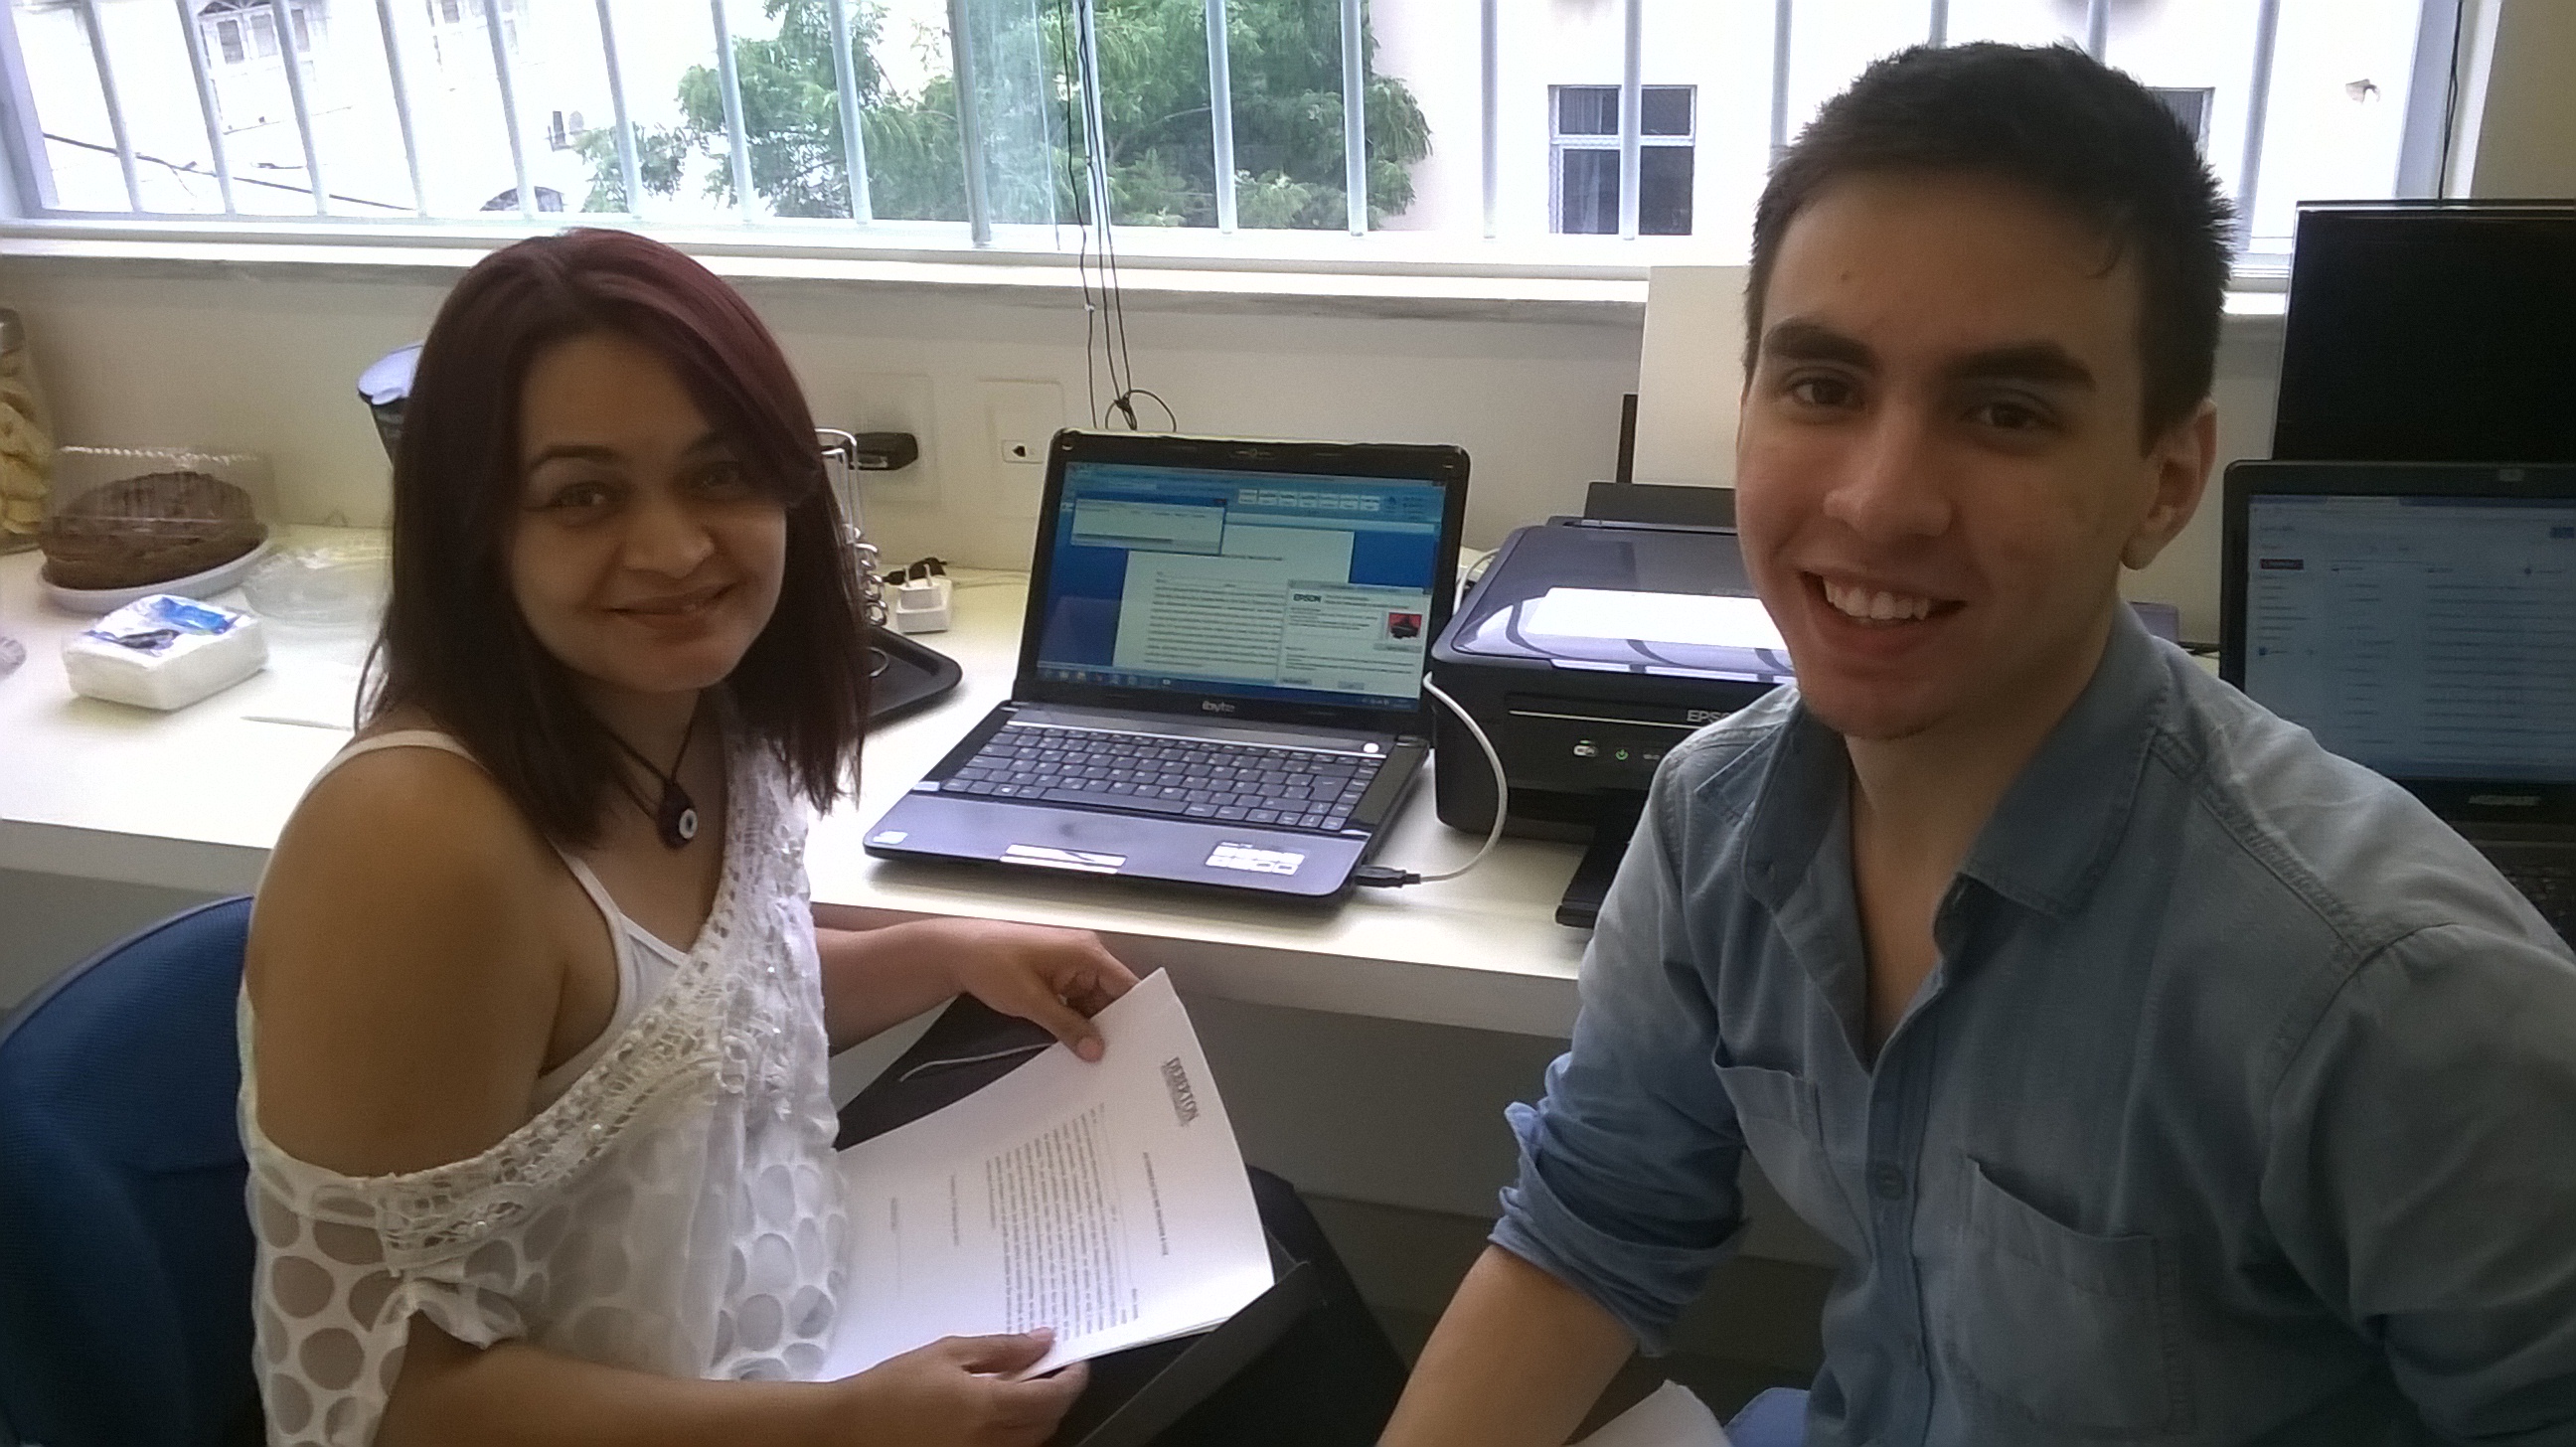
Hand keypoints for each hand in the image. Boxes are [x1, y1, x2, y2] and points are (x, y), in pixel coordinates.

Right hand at [831, 1330, 1088, 1446]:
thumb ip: (1001, 1348)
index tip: (1076, 1362)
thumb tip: (1041, 1340)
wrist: (852, 1424)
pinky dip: (1016, 1431)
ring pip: (1031, 1440)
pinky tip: (1000, 1409)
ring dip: (1039, 1415)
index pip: (1053, 1398)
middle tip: (1052, 1368)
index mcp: (988, 1408)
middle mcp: (990, 1440)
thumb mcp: (949, 1352)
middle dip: (1058, 1395)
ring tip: (1027, 1386)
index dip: (1072, 1379)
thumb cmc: (894, 1385)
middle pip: (1048, 1422)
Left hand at [933, 919, 1138, 1061]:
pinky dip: (1074, 1019)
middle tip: (1112, 1055)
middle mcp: (1082, 954)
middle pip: (1110, 995)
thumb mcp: (1032, 1001)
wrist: (958, 952)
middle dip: (1110, 1024)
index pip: (1126, 984)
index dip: (1136, 1013)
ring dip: (1089, 1024)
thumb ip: (1067, 1027)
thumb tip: (1094, 1047)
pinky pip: (1075, 1000)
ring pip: (1092, 1001)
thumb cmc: (990, 961)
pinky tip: (1072, 1041)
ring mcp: (1068, 965)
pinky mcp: (1055, 975)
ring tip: (1090, 1053)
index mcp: (1085, 951)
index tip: (1139, 1040)